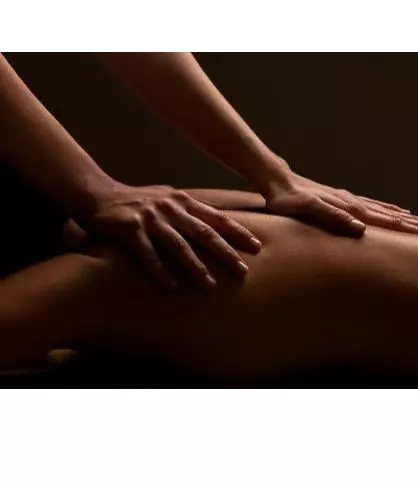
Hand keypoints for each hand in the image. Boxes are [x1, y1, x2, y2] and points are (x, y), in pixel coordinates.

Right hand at [78, 182, 261, 289]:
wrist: (98, 192)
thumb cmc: (138, 200)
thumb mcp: (169, 197)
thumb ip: (191, 209)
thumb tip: (219, 218)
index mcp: (183, 201)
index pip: (217, 218)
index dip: (238, 232)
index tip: (257, 246)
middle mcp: (171, 208)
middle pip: (204, 233)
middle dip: (226, 253)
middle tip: (243, 271)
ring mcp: (151, 218)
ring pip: (179, 246)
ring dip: (196, 267)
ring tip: (211, 286)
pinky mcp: (129, 229)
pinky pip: (147, 254)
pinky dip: (160, 271)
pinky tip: (171, 287)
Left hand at [263, 172, 417, 236]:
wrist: (278, 179)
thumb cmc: (288, 200)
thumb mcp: (307, 210)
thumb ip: (333, 218)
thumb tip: (360, 229)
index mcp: (350, 209)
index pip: (388, 221)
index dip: (412, 229)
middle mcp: (355, 203)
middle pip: (393, 216)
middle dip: (417, 224)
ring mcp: (350, 200)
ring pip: (386, 210)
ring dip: (406, 218)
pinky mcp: (343, 199)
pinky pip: (373, 206)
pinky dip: (389, 209)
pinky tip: (395, 210)